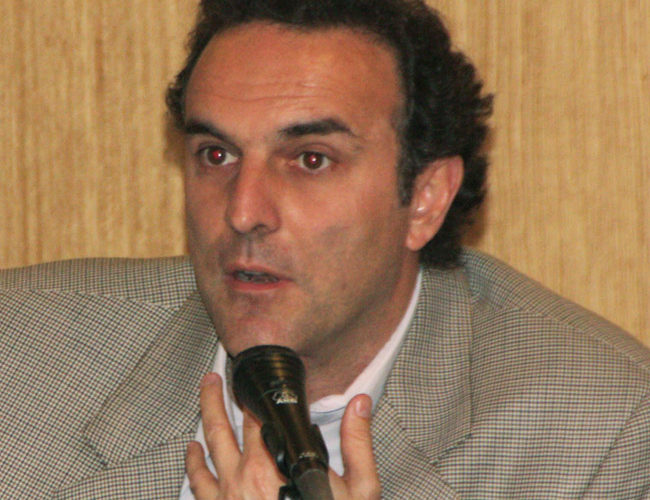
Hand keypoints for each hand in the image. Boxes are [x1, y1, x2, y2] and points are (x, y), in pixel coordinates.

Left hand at [186, 373, 380, 498]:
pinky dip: (192, 462)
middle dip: (222, 395)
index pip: (259, 417)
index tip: (251, 379)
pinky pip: (197, 483)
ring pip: (208, 445)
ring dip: (205, 414)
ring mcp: (226, 496)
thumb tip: (360, 404)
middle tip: (219, 375)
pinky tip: (192, 450)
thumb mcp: (358, 490)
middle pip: (227, 424)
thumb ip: (357, 442)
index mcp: (276, 463)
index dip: (255, 395)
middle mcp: (244, 475)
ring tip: (205, 391)